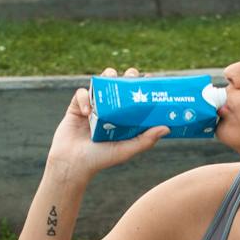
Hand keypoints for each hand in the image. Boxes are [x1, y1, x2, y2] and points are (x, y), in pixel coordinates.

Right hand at [47, 65, 170, 180]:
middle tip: (131, 76)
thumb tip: (167, 128)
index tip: (150, 79)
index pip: (134, 98)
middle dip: (126, 77)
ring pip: (101, 83)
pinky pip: (81, 93)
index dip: (141, 87)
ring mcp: (92, 107)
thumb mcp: (126, 150)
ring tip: (111, 78)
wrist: (72, 164)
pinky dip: (85, 98)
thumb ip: (145, 140)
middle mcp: (109, 111)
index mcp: (122, 119)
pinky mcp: (76, 106)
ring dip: (106, 77)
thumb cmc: (100, 159)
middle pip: (119, 86)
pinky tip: (87, 111)